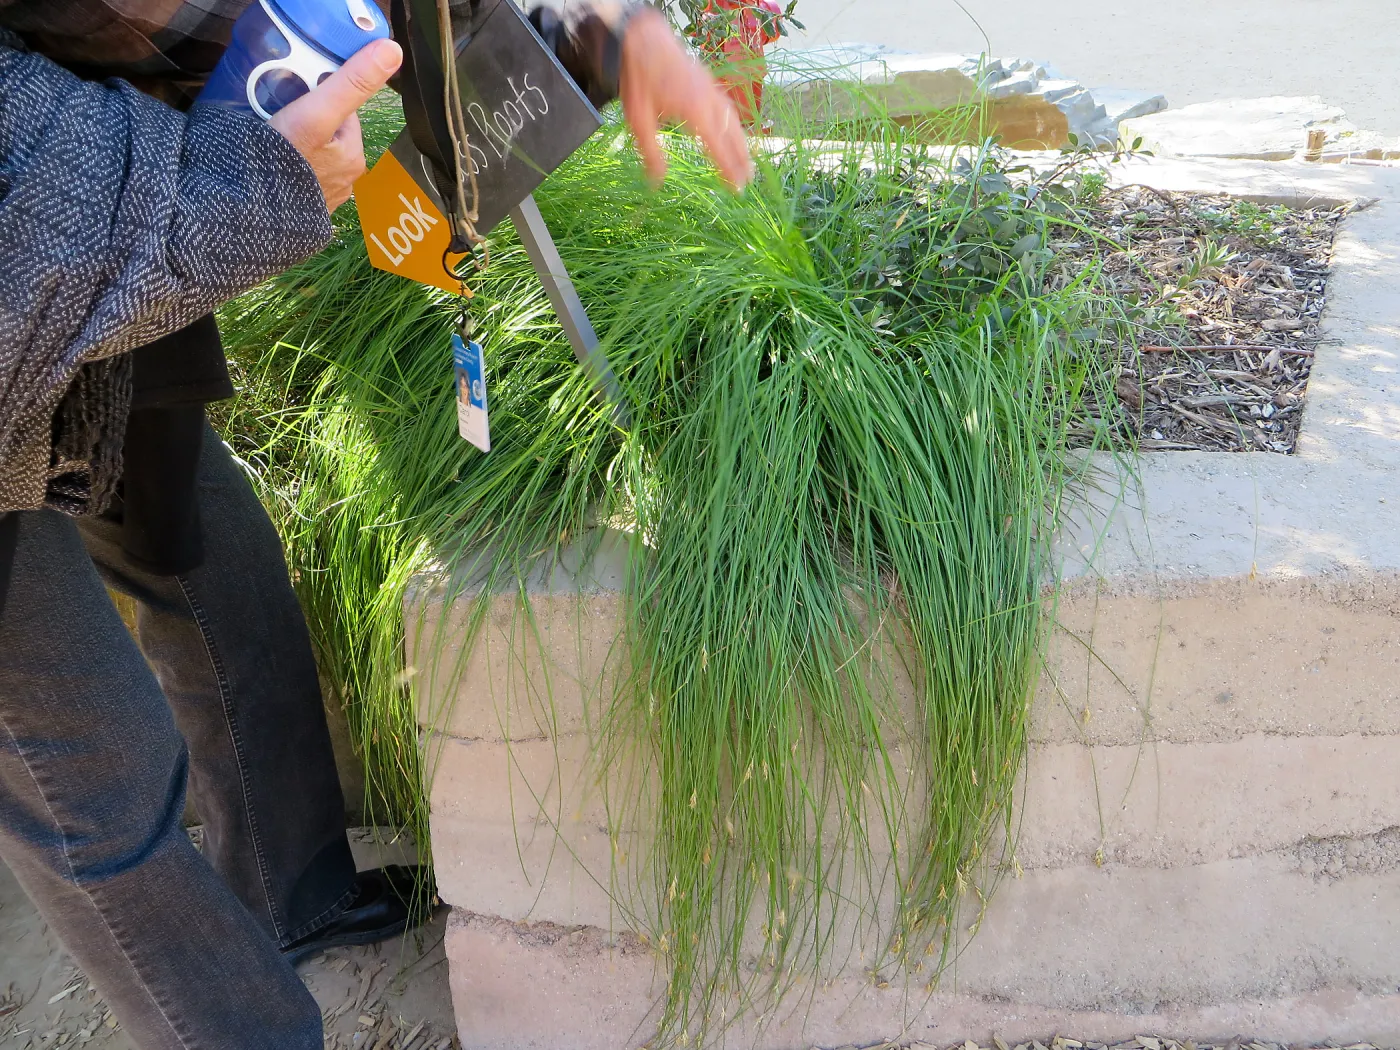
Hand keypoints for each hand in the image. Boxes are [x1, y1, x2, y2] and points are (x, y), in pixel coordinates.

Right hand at [270, 38, 403, 210]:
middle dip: (307, 120)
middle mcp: (346, 180)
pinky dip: (286, 166)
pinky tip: (270, 163)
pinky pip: (298, 175)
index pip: (344, 113)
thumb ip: (351, 83)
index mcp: (354, 156)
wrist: (250, 213)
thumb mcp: (317, 114)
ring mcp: (323, 196)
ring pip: (313, 153)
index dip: (320, 98)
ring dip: (295, 142)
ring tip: (271, 138)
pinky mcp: (302, 209)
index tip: (297, 96)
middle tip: (278, 117)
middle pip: (328, 131)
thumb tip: (392, 51)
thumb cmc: (285, 162)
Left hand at [618, 7, 753, 189]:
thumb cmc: (639, 80)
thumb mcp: (637, 120)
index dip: (728, 169)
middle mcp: (708, 100)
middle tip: (749, 181)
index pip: (717, 147)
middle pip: (732, 135)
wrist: (644, 40)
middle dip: (741, 159)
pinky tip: (734, 132)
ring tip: (747, 162)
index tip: (736, 187)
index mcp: (694, 111)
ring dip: (742, 143)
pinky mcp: (708, 82)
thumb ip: (650, 152)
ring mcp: (710, 89)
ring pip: (733, 120)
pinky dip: (735, 124)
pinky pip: (728, 107)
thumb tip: (657, 183)